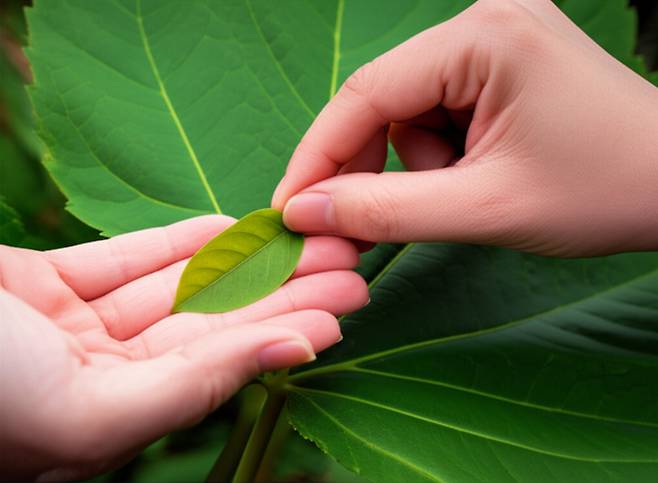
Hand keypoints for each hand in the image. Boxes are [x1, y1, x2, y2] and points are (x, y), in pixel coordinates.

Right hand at [0, 216, 366, 480]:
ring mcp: (67, 330)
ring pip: (174, 289)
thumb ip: (194, 388)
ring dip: (240, 262)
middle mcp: (97, 377)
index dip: (287, 330)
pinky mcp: (40, 286)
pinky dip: (174, 245)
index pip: (221, 365)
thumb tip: (296, 354)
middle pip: (210, 325)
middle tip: (347, 260)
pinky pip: (121, 261)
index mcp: (111, 420)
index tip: (346, 300)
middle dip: (280, 290)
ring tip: (304, 237)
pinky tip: (228, 231)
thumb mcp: (88, 411)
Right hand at [272, 0, 657, 256]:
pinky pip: (440, 115)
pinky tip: (478, 178)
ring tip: (468, 195)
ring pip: (410, 115)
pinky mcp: (501, 67)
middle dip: (375, 167)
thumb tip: (304, 213)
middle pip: (386, 100)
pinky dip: (442, 158)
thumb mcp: (486, 209)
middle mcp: (482, 21)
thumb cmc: (604, 193)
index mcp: (482, 36)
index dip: (318, 156)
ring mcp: (494, 41)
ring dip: (419, 168)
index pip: (367, 93)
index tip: (288, 210)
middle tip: (365, 225)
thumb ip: (387, 212)